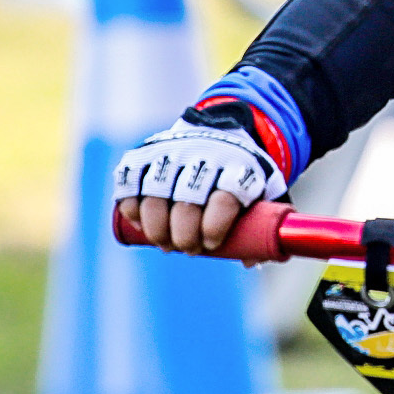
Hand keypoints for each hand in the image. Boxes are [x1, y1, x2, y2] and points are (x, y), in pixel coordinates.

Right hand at [111, 121, 278, 254]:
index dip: (214, 228)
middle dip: (184, 236)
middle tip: (188, 249)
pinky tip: (141, 223)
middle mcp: (203, 156)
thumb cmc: (240, 173)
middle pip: (187, 203)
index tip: (211, 244)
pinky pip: (129, 183)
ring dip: (156, 229)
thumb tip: (249, 262)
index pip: (223, 200)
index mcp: (237, 166)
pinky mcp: (146, 152)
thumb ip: (264, 224)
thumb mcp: (264, 190)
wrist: (218, 131)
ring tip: (165, 244)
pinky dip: (132, 208)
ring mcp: (172, 152)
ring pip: (155, 195)